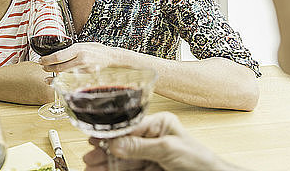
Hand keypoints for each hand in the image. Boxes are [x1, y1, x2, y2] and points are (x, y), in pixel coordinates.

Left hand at [39, 43, 118, 72]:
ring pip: (64, 74)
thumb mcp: (82, 44)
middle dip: (48, 67)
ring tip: (47, 74)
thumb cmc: (96, 49)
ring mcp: (84, 68)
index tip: (41, 60)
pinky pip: (71, 77)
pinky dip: (63, 78)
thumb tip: (57, 54)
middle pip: (59, 66)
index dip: (47, 60)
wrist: (111, 57)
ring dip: (54, 75)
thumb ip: (71, 49)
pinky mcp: (86, 75)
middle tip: (42, 66)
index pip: (58, 56)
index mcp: (78, 49)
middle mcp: (81, 59)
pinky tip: (57, 79)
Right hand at [83, 112, 235, 170]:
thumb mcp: (168, 149)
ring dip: (106, 163)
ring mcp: (150, 155)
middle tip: (89, 157)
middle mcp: (153, 138)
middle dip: (104, 151)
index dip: (111, 134)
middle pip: (123, 143)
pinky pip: (128, 169)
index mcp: (160, 124)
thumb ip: (140, 146)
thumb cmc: (201, 161)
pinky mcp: (150, 169)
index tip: (95, 138)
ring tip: (90, 167)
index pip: (130, 126)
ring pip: (123, 159)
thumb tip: (115, 143)